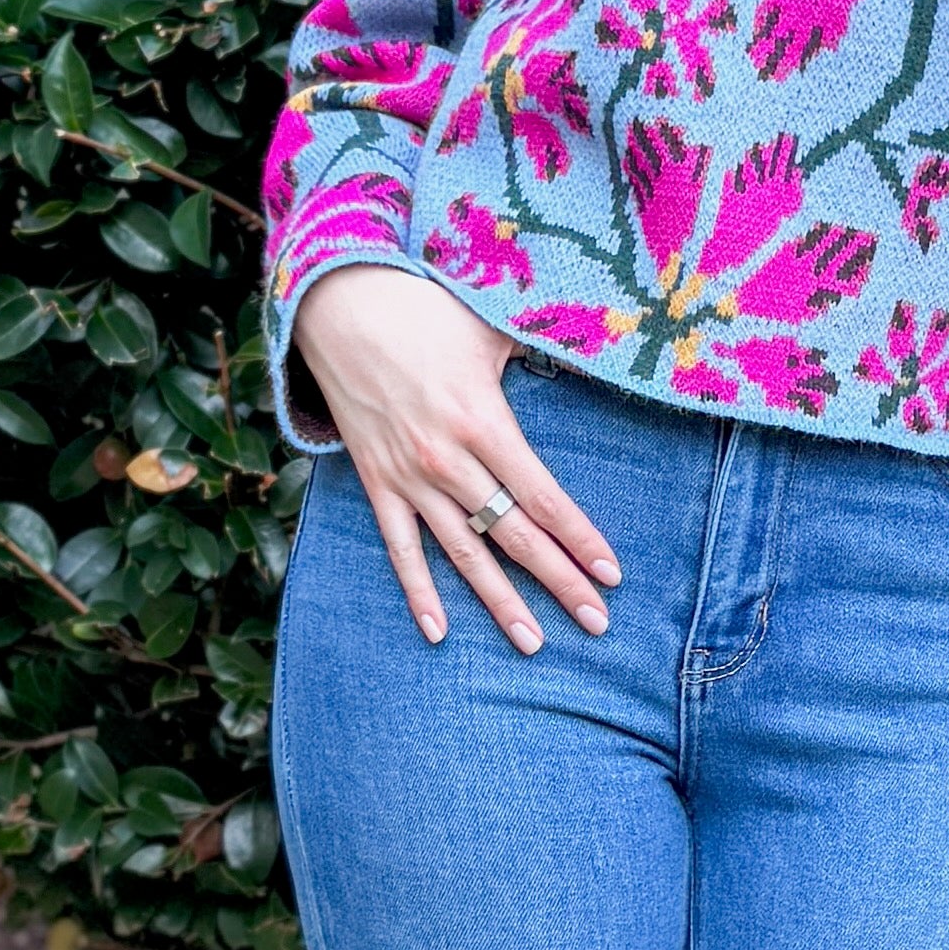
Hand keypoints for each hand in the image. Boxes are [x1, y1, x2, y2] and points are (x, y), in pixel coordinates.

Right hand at [294, 265, 617, 655]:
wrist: (337, 306)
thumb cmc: (423, 312)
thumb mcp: (490, 327)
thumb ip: (540, 353)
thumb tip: (595, 355)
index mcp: (483, 421)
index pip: (543, 496)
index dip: (579, 539)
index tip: (611, 575)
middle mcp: (448, 459)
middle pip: (514, 535)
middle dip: (559, 582)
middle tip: (597, 623)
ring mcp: (409, 476)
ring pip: (463, 553)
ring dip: (500, 601)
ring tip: (533, 643)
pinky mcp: (376, 482)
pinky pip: (399, 548)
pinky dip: (418, 591)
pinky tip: (438, 632)